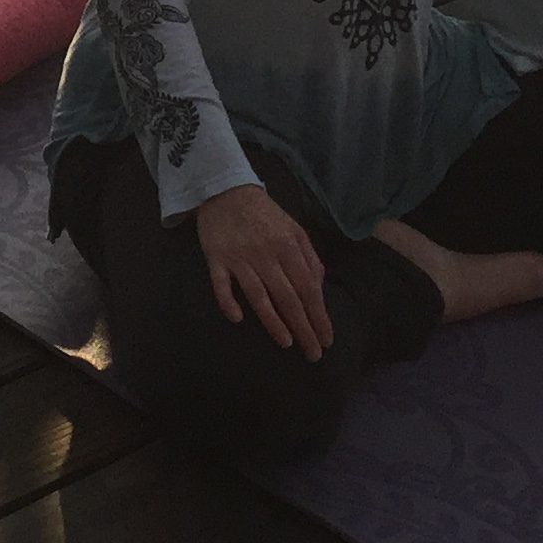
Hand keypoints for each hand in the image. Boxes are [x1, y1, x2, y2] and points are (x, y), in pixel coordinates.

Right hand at [195, 183, 332, 357]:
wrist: (225, 189)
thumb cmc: (264, 214)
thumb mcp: (294, 229)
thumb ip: (309, 257)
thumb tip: (318, 288)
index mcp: (288, 246)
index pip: (308, 288)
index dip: (319, 315)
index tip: (326, 339)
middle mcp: (265, 254)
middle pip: (288, 297)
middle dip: (303, 327)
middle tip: (313, 353)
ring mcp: (239, 258)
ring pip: (258, 296)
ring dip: (273, 321)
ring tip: (287, 343)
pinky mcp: (215, 258)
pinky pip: (221, 284)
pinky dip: (228, 301)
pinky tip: (237, 319)